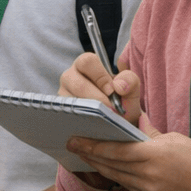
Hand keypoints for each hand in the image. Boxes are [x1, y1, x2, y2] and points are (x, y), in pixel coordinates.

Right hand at [59, 52, 142, 188]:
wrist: (116, 127)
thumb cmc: (121, 105)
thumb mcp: (130, 93)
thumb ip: (130, 82)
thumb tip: (118, 86)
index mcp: (86, 66)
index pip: (87, 61)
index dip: (99, 75)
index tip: (113, 92)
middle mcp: (70, 77)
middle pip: (74, 81)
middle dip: (95, 98)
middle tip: (111, 111)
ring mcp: (62, 96)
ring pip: (69, 100)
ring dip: (88, 112)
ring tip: (104, 122)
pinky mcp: (59, 114)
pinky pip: (64, 117)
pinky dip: (80, 123)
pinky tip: (93, 129)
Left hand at [66, 111, 190, 190]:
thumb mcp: (174, 138)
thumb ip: (149, 131)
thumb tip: (133, 120)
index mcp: (154, 155)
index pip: (116, 151)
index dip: (93, 146)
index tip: (76, 139)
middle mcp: (148, 175)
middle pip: (111, 164)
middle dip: (89, 154)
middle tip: (72, 144)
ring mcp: (148, 190)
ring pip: (116, 176)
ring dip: (98, 165)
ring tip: (83, 154)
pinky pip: (126, 185)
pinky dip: (113, 175)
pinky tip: (104, 167)